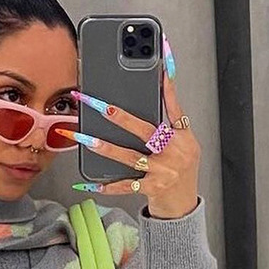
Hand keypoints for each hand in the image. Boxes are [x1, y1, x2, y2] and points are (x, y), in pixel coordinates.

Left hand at [57, 31, 200, 218]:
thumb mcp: (183, 143)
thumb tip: (153, 97)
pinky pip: (125, 186)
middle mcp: (173, 153)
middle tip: (99, 105)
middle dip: (120, 117)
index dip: (168, 86)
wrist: (183, 203)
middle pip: (145, 130)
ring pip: (129, 157)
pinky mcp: (151, 189)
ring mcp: (162, 171)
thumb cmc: (180, 170)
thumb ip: (169, 124)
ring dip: (105, 148)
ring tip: (84, 139)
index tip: (161, 65)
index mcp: (181, 137)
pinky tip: (89, 183)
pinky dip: (107, 186)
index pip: (174, 106)